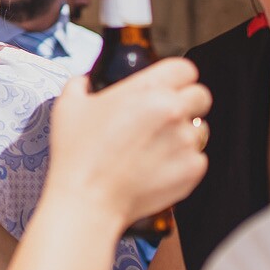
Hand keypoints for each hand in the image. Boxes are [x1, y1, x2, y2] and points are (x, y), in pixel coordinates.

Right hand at [44, 62, 209, 229]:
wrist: (88, 200)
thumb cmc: (77, 154)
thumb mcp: (68, 107)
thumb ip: (81, 84)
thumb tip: (85, 82)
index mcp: (148, 89)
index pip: (185, 69)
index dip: (177, 78)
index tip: (169, 87)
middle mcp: (173, 111)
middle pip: (200, 96)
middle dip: (187, 104)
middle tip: (165, 118)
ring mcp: (185, 141)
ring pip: (200, 129)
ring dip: (185, 134)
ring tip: (157, 148)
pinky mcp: (192, 170)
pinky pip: (197, 159)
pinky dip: (182, 163)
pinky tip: (157, 169)